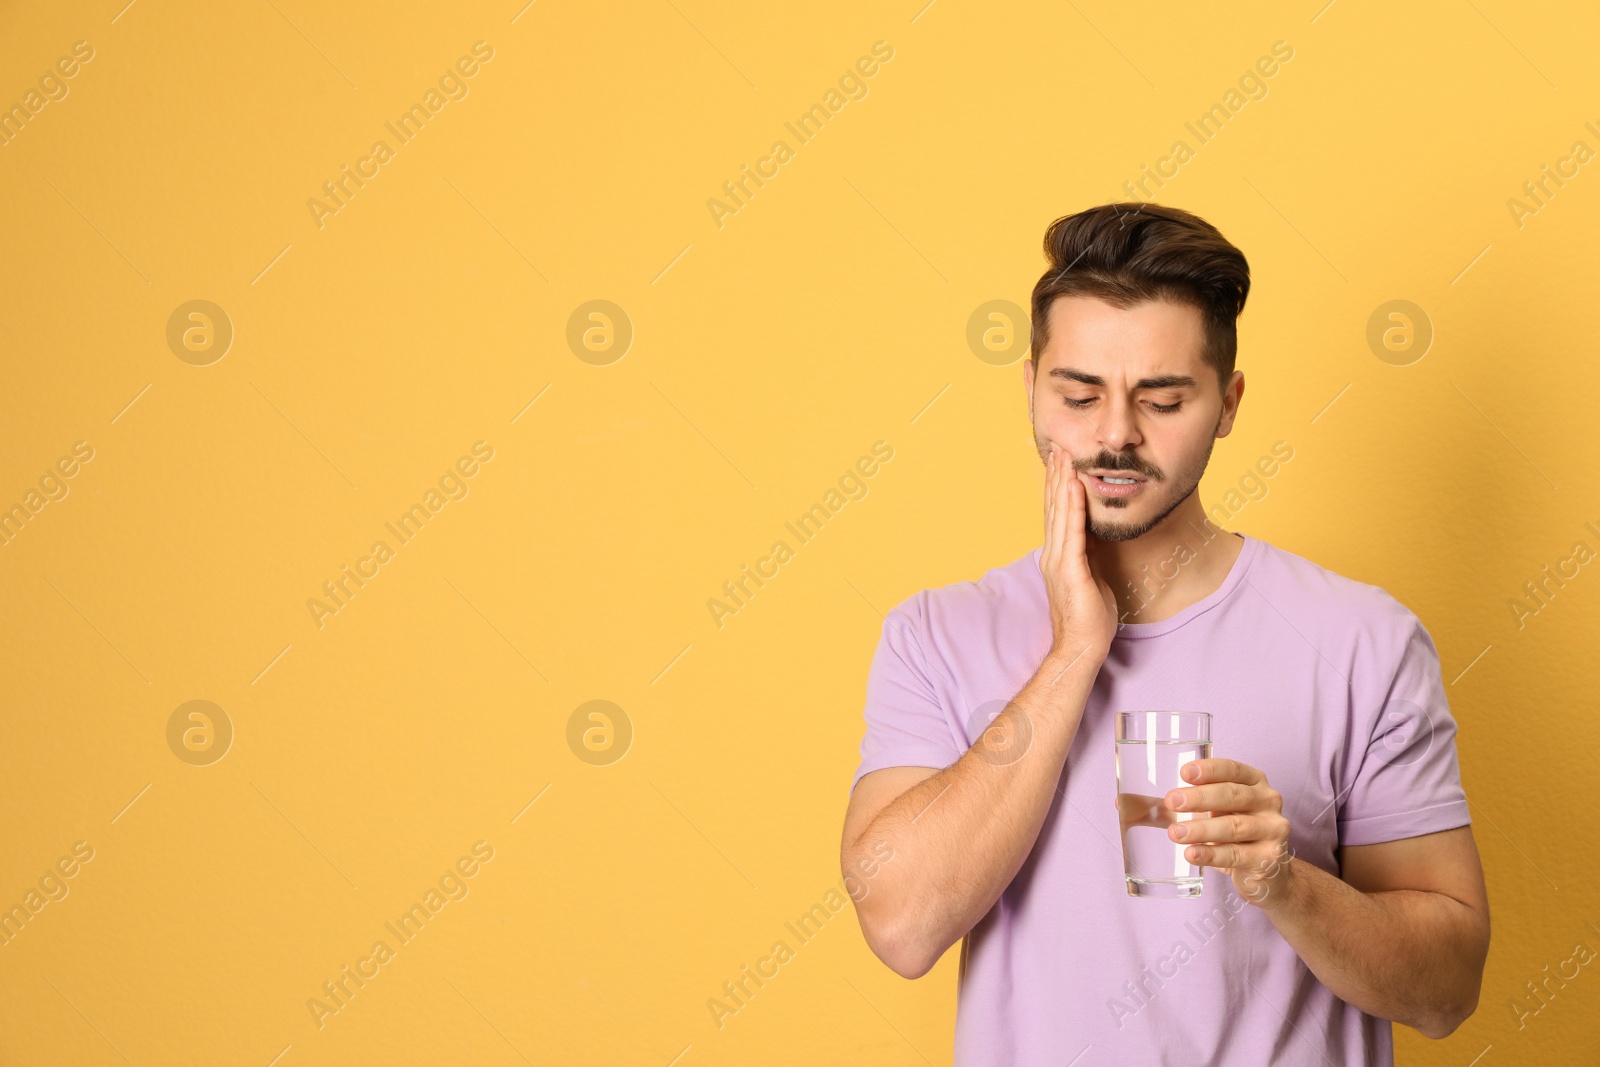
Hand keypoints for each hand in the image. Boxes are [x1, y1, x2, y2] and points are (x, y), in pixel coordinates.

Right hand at [1040, 443, 1116, 664]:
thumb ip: (1088, 555)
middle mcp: (1053, 554)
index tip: (1061, 462)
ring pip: (1059, 513)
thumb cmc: (1089, 619)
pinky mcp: (1069, 569)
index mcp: (1059, 556)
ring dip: (1061, 482)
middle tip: (1058, 447)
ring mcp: (1058, 561)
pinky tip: (1073, 486)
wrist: (1081, 646)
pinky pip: (1072, 531)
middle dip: (1056, 476)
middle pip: (1053, 507)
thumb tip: (1095, 536)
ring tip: (1063, 457)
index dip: (1057, 486)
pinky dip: (1072, 506)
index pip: (1057, 514)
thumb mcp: (1091, 577)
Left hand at [1164, 757, 1296, 906]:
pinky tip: (1192, 854)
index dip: (1209, 770)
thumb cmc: (1237, 834)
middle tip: (1172, 801)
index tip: (1184, 773)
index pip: (1233, 769)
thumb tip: (1143, 802)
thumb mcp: (1218, 812)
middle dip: (1200, 798)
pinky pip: (1235, 855)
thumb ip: (1190, 804)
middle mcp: (1268, 801)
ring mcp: (1273, 830)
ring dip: (1201, 829)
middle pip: (1233, 795)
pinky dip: (1210, 854)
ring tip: (1175, 832)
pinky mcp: (1269, 858)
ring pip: (1234, 826)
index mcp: (1255, 782)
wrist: (1268, 873)